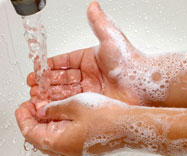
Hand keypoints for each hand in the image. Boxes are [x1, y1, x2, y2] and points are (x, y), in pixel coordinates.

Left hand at [15, 92, 125, 155]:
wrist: (129, 127)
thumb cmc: (107, 118)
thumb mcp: (76, 105)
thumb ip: (55, 108)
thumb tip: (44, 110)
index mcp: (59, 142)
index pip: (30, 133)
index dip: (24, 117)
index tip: (23, 106)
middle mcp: (66, 151)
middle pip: (40, 137)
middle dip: (34, 120)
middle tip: (34, 105)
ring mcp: (76, 151)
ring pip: (52, 138)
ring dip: (47, 124)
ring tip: (48, 108)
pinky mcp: (85, 148)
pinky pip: (65, 139)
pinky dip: (59, 127)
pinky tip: (64, 116)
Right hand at [28, 1, 146, 108]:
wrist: (144, 83)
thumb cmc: (130, 62)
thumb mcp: (110, 39)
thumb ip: (99, 23)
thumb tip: (93, 6)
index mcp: (89, 59)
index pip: (64, 62)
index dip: (49, 66)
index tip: (37, 69)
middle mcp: (88, 74)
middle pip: (61, 77)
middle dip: (46, 82)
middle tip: (34, 86)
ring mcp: (90, 89)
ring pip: (65, 91)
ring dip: (50, 93)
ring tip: (37, 96)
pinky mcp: (93, 102)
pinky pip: (73, 102)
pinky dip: (60, 104)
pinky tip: (49, 105)